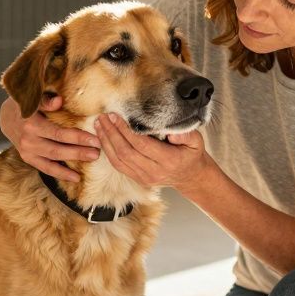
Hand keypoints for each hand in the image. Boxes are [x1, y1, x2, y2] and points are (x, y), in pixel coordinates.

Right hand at [0, 95, 99, 182]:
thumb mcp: (33, 98)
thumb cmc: (25, 105)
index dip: (77, 137)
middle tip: (97, 152)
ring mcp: (27, 151)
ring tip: (91, 161)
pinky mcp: (28, 158)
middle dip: (79, 152)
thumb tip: (59, 101)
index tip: (94, 139)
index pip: (58, 133)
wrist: (6, 117)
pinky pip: (45, 168)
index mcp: (31, 124)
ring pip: (53, 160)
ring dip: (73, 163)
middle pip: (57, 149)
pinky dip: (60, 174)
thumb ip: (45, 100)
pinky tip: (76, 178)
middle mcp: (28, 140)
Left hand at [95, 113, 211, 191]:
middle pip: (126, 152)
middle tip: (104, 117)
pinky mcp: (137, 179)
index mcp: (168, 160)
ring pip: (119, 160)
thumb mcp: (196, 141)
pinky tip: (102, 138)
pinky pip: (118, 165)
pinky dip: (108, 151)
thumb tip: (170, 131)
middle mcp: (154, 171)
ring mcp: (144, 177)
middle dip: (112, 133)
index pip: (142, 145)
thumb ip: (185, 134)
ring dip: (106, 141)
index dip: (126, 131)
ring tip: (99, 125)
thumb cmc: (191, 154)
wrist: (190, 176)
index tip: (116, 116)